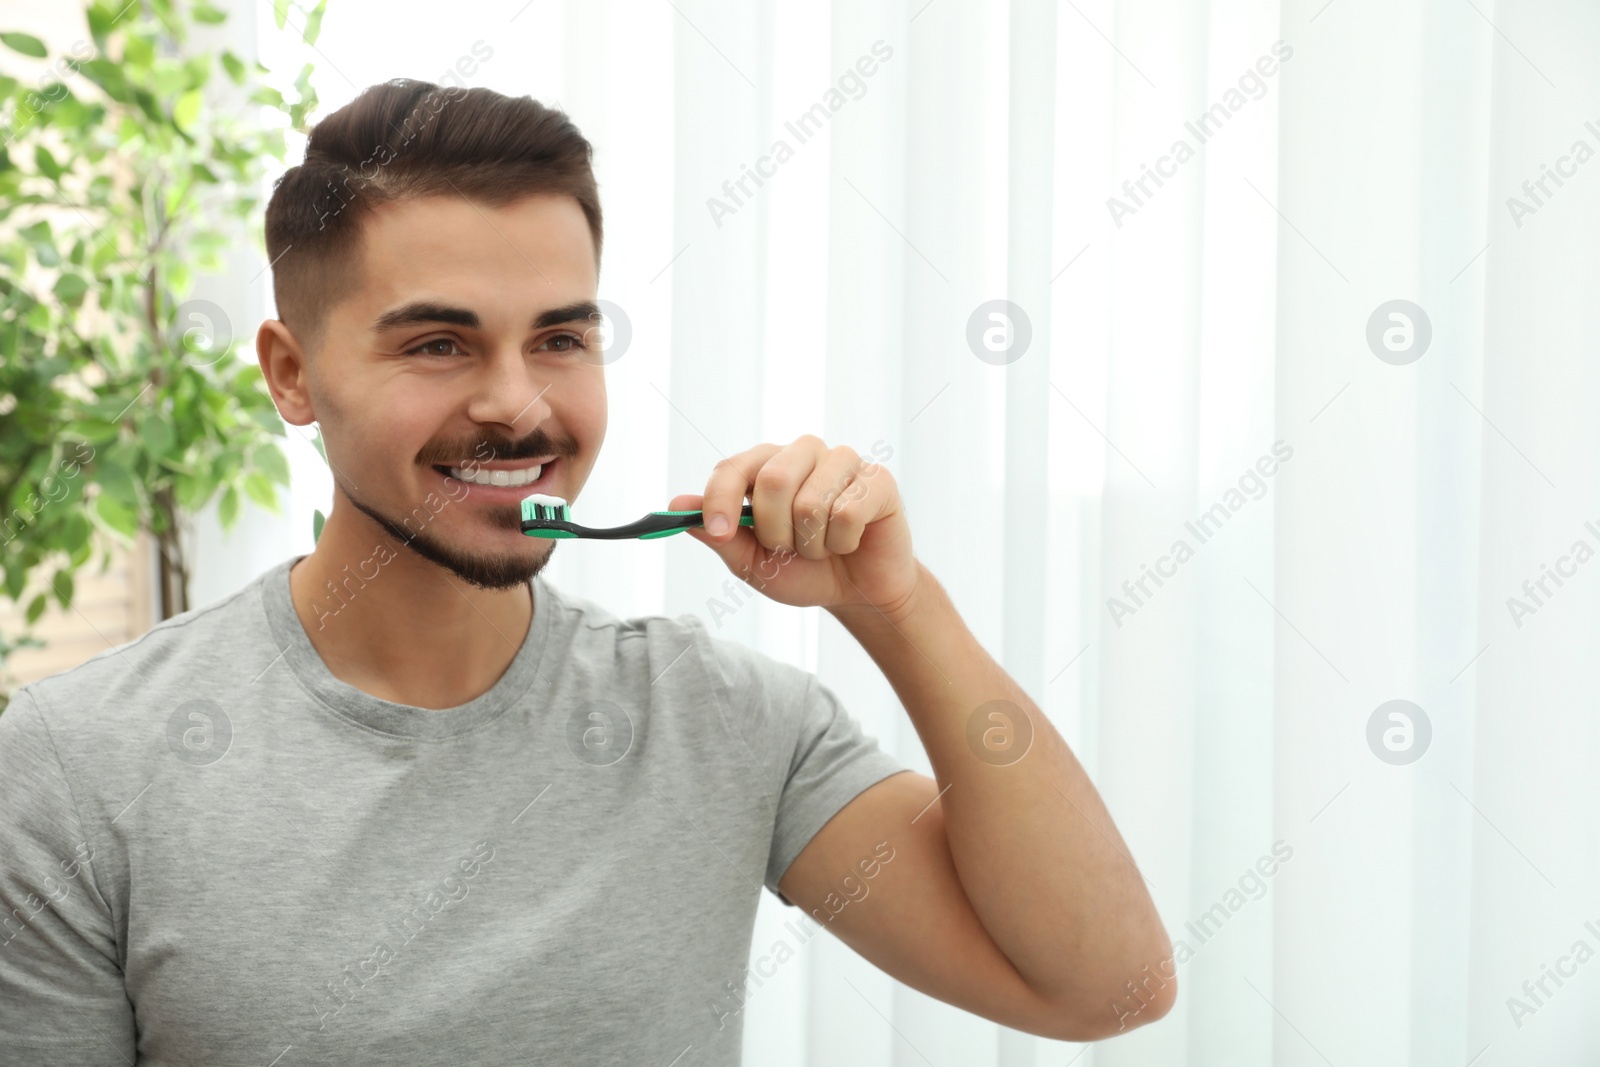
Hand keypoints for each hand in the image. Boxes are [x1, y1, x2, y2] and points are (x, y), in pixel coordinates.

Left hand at [669, 435, 920, 620]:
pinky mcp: (878, 480)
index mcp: (767, 465)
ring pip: (811, 501)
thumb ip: (719, 534)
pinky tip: (850, 542)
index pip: (733, 467)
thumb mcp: (751, 562)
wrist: (857, 592)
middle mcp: (804, 453)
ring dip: (811, 543)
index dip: (719, 499)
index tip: (717, 533)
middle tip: (789, 548)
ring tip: (822, 547)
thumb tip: (677, 506)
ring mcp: (844, 461)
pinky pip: (848, 513)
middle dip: (775, 531)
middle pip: (773, 480)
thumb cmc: (803, 571)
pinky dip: (842, 543)